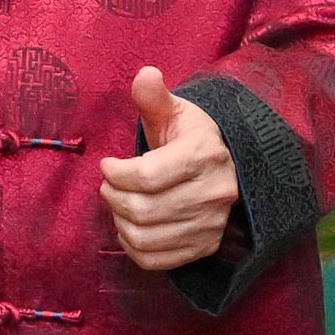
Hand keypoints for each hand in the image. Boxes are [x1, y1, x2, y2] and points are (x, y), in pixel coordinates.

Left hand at [101, 66, 240, 271]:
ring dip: (119, 222)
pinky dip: (132, 247)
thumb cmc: (190, 137)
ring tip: (118, 203)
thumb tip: (145, 74)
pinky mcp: (205, 246)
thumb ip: (154, 97)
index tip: (107, 165)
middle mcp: (214, 193)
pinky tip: (130, 227)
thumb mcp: (175, 112)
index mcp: (204, 155)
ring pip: (145, 237)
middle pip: (142, 209)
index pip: (146, 176)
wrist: (226, 167)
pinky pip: (156, 260)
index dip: (115, 173)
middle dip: (112, 197)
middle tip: (108, 186)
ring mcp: (212, 224)